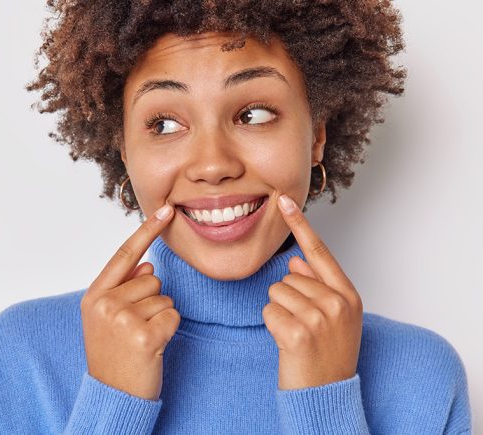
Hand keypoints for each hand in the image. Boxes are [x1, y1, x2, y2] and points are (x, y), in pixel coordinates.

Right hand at [81, 202, 180, 400]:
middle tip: (135, 328)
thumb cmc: (113, 354)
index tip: (166, 210)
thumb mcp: (107, 319)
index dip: (146, 230)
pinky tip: (153, 346)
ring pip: (164, 297)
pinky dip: (169, 330)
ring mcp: (123, 319)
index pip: (125, 255)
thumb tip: (148, 266)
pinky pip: (173, 315)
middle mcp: (105, 303)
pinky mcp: (144, 336)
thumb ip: (123, 289)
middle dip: (151, 300)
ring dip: (160, 317)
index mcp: (94, 295)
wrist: (112, 395)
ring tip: (142, 338)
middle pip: (152, 278)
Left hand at [263, 194, 362, 389]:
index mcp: (348, 295)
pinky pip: (268, 311)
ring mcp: (320, 317)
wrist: (327, 395)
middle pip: (288, 277)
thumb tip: (295, 262)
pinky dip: (271, 326)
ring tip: (296, 334)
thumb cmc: (327, 356)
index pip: (319, 252)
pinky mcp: (299, 332)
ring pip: (275, 292)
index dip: (300, 225)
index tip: (284, 201)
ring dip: (278, 313)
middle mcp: (337, 302)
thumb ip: (317, 287)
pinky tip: (287, 343)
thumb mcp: (333, 319)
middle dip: (287, 299)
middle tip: (302, 327)